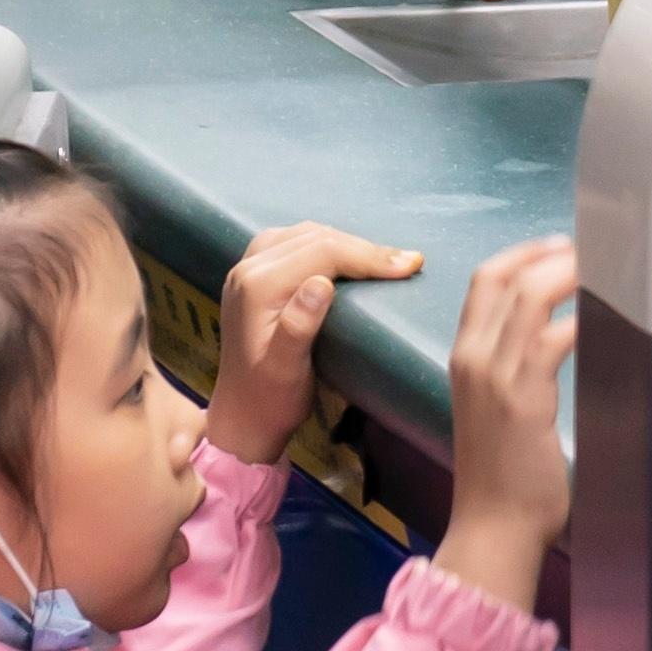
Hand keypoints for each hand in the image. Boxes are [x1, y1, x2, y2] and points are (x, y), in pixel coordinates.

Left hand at [205, 222, 418, 465]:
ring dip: (347, 242)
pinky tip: (346, 257)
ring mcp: (247, 267)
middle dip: (365, 248)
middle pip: (316, 237)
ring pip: (306, 234)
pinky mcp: (253, 274)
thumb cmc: (270, 400)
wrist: (241, 416)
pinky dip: (325, 244)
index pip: (322, 251)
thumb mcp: (286, 370)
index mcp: (257, 287)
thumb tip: (323, 283)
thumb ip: (299, 326)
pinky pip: (293, 242)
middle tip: (408, 262)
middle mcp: (248, 268)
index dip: (368, 255)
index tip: (410, 265)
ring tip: (384, 260)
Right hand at [428, 239, 584, 616]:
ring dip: (573, 275)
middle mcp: (473, 359)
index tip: (559, 246)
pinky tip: (608, 316)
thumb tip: (555, 337)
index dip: (523, 253)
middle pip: (505, 276)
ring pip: (530, 296)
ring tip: (608, 271)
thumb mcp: (497, 408)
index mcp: (465, 358)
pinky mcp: (523, 398)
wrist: (493, 526)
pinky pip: (555, 338)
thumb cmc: (503, 477)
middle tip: (592, 249)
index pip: (485, 280)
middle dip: (552, 253)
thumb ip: (516, 370)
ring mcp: (495, 376)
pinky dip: (584, 318)